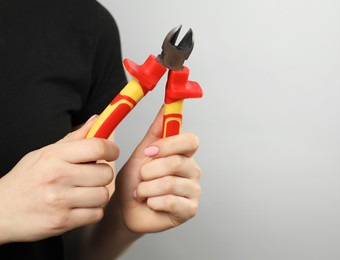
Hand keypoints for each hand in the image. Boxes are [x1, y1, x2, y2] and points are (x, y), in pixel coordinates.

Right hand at [0, 116, 118, 243]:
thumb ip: (74, 139)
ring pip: (103, 195)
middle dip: (103, 175)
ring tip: (84, 192)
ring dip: (98, 195)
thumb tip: (97, 120)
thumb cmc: (25, 181)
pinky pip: (97, 214)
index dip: (112, 149)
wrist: (0, 211)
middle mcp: (57, 176)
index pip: (97, 147)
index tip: (111, 153)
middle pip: (106, 173)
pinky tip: (79, 206)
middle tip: (92, 176)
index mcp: (54, 156)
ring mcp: (60, 200)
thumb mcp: (44, 154)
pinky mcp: (62, 221)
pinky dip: (92, 211)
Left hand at [115, 108, 200, 233]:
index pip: (191, 140)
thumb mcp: (142, 152)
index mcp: (184, 153)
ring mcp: (193, 190)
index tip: (149, 152)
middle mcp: (193, 169)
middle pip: (176, 162)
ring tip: (142, 192)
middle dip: (148, 171)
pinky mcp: (190, 209)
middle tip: (141, 177)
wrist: (125, 209)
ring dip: (146, 189)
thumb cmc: (134, 181)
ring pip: (169, 183)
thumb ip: (156, 130)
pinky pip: (171, 202)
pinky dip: (152, 202)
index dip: (169, 145)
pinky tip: (150, 203)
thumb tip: (165, 106)